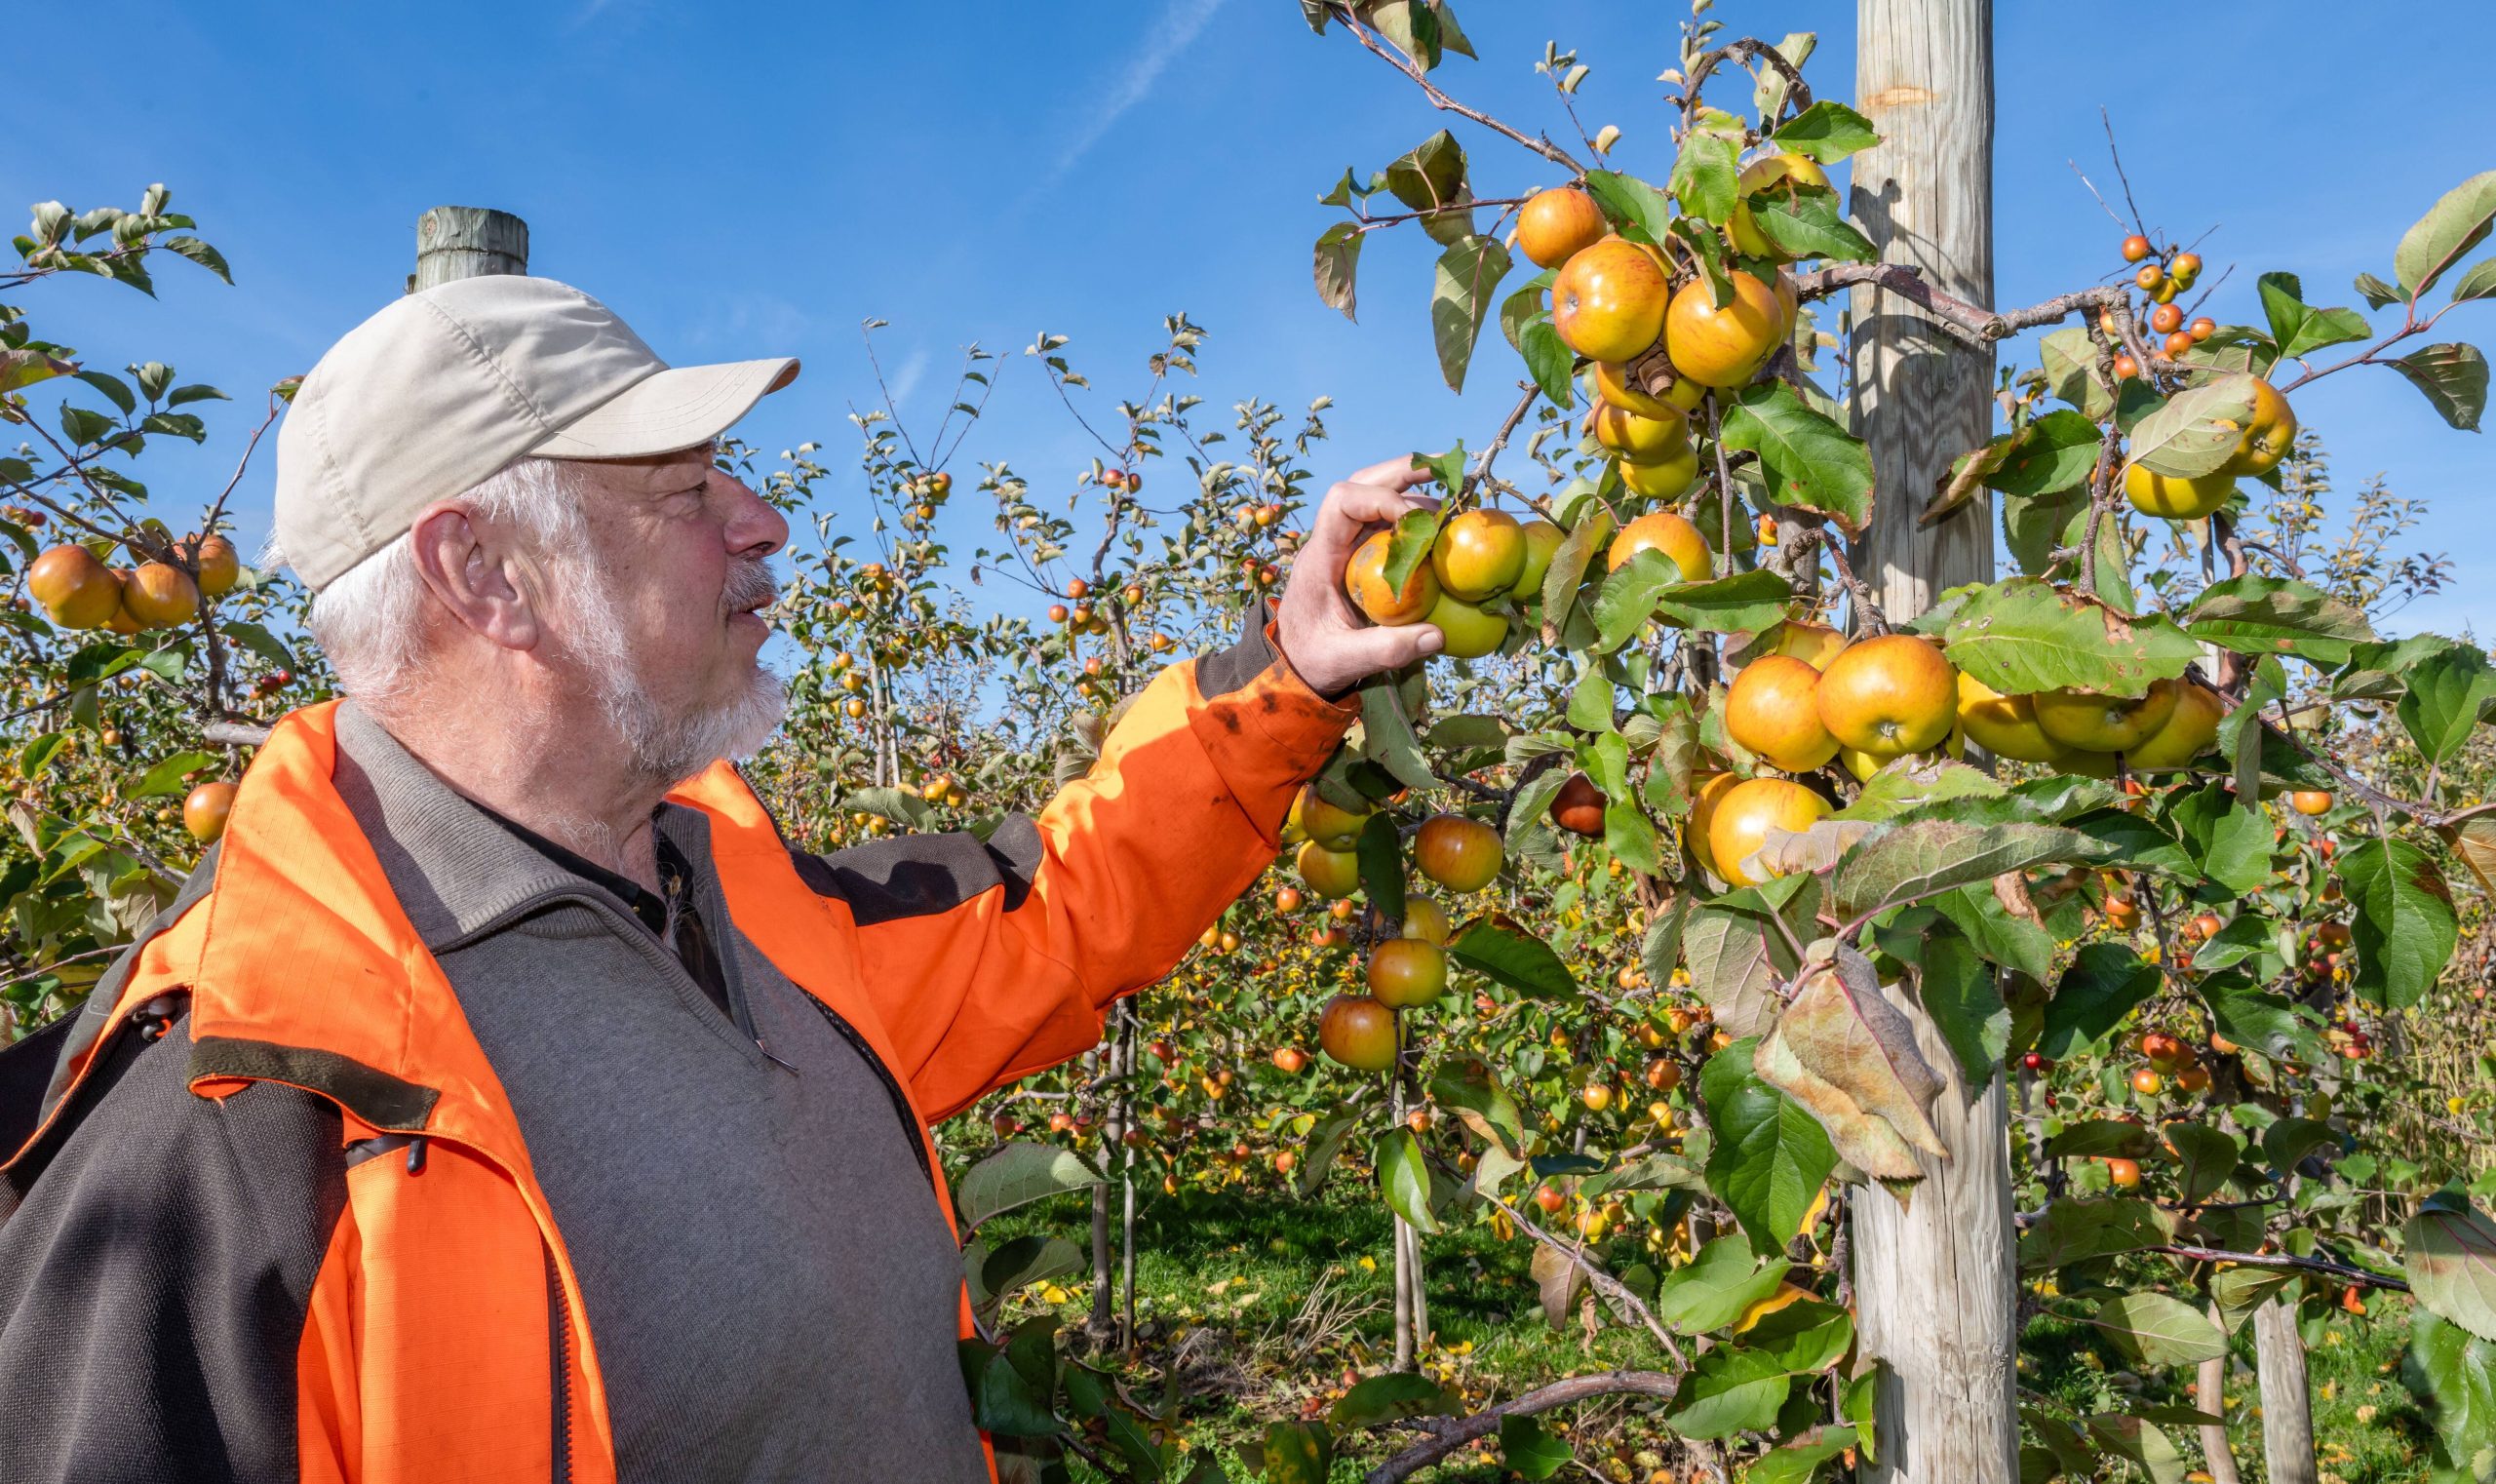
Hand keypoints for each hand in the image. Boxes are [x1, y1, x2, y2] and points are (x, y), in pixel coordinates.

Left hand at [1274, 456, 1444, 698]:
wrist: (1294, 661)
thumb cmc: (1312, 658)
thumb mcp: (1344, 660)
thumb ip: (1387, 650)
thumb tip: (1437, 637)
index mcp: (1320, 555)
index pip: (1342, 501)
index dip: (1381, 499)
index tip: (1415, 521)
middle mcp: (1333, 539)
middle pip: (1364, 483)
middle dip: (1405, 471)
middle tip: (1448, 466)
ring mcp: (1348, 544)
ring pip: (1377, 496)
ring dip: (1415, 491)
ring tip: (1456, 502)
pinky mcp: (1361, 554)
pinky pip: (1389, 524)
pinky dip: (1416, 518)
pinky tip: (1443, 528)